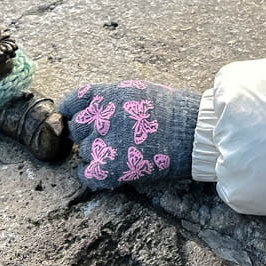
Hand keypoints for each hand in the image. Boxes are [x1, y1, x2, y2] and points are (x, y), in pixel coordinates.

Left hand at [57, 80, 199, 188]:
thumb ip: (113, 98)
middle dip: (89, 133)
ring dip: (96, 154)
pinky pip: (85, 174)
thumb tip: (97, 107)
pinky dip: (92, 175)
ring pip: (83, 152)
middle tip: (111, 139)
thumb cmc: (174, 112)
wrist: (192, 133)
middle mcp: (100, 118)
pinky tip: (107, 171)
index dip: (73, 113)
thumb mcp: (139, 91)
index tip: (77, 118)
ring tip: (121, 154)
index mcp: (106, 96)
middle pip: (77, 129)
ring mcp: (101, 144)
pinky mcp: (107, 168)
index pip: (72, 103)